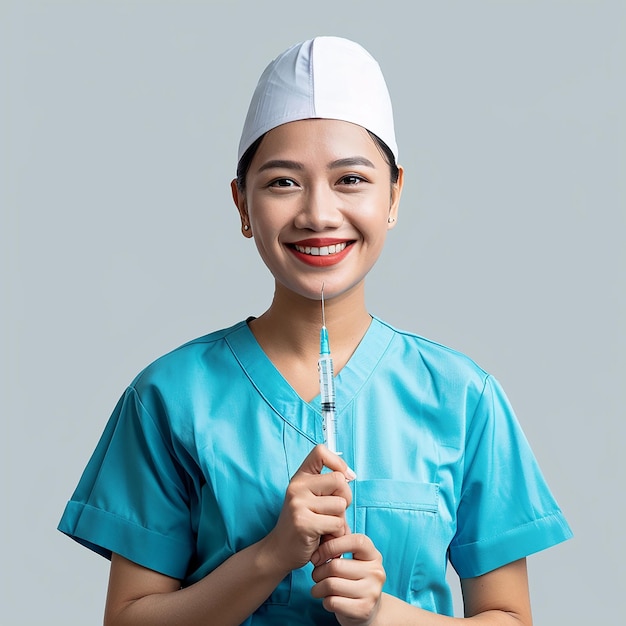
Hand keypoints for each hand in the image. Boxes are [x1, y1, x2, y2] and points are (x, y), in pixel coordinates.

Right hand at [264, 445, 355, 573]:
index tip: (344, 477)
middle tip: (333, 513)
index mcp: (300, 477)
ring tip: (326, 527)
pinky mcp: (303, 522)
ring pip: (340, 504)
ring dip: (340, 520)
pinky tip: (323, 537)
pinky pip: (337, 523)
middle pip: (339, 480)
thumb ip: (327, 485)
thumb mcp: (310, 498)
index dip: (337, 462)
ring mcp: (298, 503)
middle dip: (345, 498)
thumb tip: (350, 474)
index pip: (320, 452)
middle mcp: (297, 486)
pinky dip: (336, 533)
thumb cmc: (303, 524)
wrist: (279, 551)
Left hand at [310, 534, 385, 625]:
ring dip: (318, 587)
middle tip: (316, 574)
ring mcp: (371, 592)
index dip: (332, 545)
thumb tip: (320, 538)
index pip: (355, 541)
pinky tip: (328, 599)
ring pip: (331, 584)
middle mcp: (376, 572)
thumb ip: (342, 547)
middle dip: (318, 571)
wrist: (369, 610)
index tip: (319, 555)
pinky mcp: (363, 610)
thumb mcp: (355, 560)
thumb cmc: (354, 579)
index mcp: (374, 555)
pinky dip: (324, 601)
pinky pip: (332, 602)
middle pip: (335, 566)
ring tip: (318, 587)